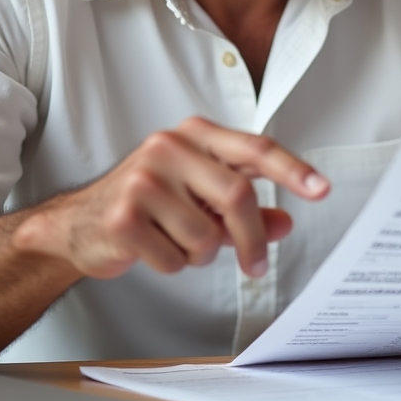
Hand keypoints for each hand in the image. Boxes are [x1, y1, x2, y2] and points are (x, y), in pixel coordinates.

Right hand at [13, 116, 328, 280]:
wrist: (79, 222)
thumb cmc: (147, 203)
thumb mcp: (199, 198)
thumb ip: (245, 209)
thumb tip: (285, 222)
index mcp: (194, 135)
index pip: (254, 148)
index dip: (292, 170)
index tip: (322, 188)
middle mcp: (169, 147)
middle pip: (237, 196)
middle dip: (251, 239)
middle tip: (255, 265)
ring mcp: (143, 179)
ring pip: (206, 236)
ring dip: (201, 254)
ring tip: (177, 241)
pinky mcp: (124, 216)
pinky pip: (175, 258)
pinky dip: (172, 265)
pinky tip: (152, 248)